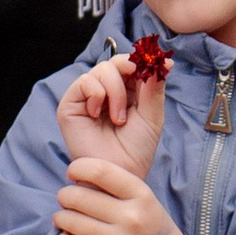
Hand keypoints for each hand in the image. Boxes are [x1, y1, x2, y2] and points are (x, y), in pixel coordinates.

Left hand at [54, 152, 204, 234]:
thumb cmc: (152, 229)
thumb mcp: (145, 200)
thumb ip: (117, 187)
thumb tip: (76, 176)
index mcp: (142, 195)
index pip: (100, 171)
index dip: (78, 168)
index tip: (72, 173)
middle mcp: (131, 217)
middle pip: (78, 196)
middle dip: (65, 195)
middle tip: (66, 199)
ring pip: (69, 221)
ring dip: (60, 218)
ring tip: (64, 218)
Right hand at [56, 50, 167, 182]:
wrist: (119, 173)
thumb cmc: (136, 149)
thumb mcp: (152, 115)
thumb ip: (155, 86)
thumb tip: (164, 61)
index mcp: (127, 91)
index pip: (132, 63)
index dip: (143, 61)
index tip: (158, 65)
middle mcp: (106, 91)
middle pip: (116, 61)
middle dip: (131, 72)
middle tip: (138, 92)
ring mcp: (87, 96)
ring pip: (102, 69)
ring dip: (116, 92)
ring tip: (119, 119)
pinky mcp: (70, 104)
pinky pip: (85, 81)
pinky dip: (97, 94)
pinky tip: (98, 114)